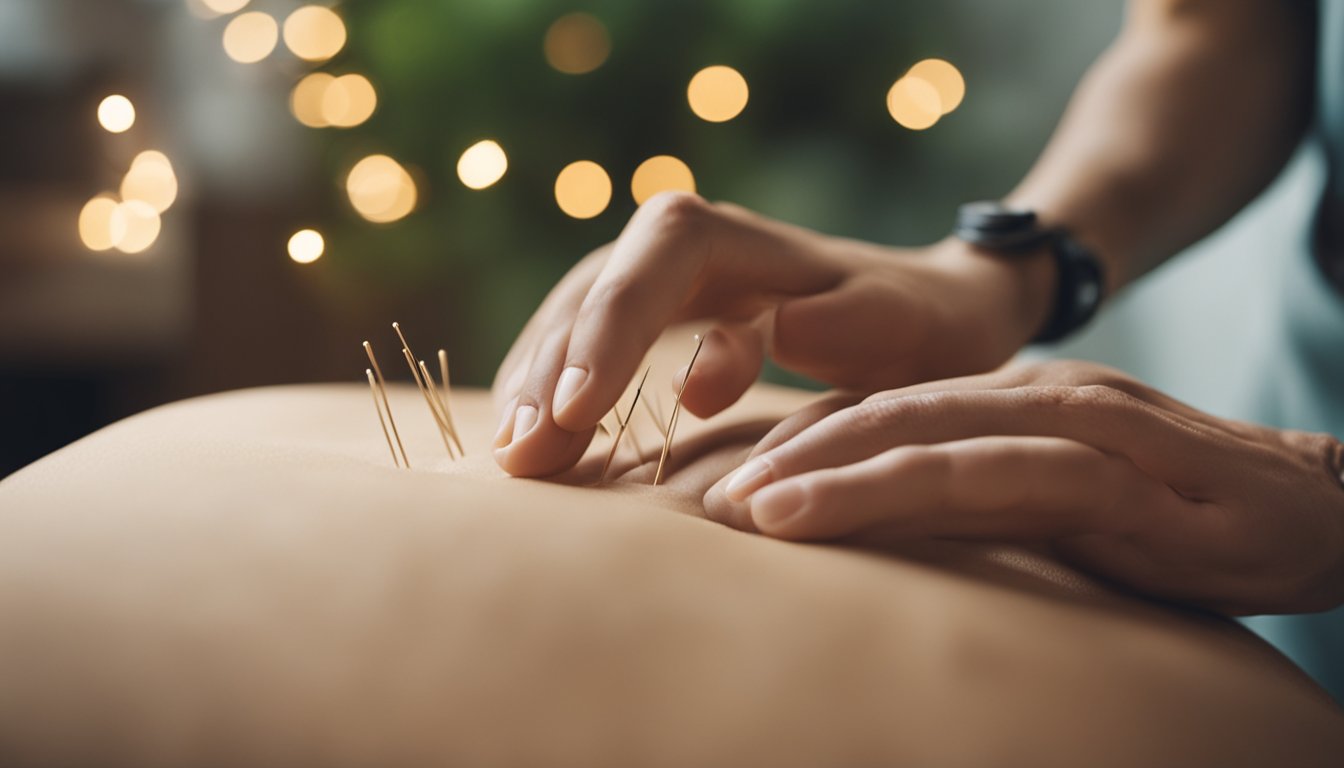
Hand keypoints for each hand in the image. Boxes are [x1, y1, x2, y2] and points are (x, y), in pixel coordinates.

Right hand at [492, 192, 1053, 476]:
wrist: (930, 314)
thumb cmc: (923, 324)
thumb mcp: (908, 323)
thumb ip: (856, 323)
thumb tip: (777, 332)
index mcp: (740, 239)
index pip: (655, 259)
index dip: (610, 327)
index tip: (582, 406)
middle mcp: (687, 249)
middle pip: (596, 290)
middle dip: (554, 369)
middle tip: (525, 455)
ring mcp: (662, 283)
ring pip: (577, 318)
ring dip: (541, 384)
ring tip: (513, 459)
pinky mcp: (654, 321)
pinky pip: (583, 343)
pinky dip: (554, 389)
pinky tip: (530, 438)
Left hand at [707, 360, 1343, 615]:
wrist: (1314, 512)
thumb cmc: (1165, 519)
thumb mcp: (1051, 506)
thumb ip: (973, 504)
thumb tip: (875, 543)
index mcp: (1004, 402)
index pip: (878, 412)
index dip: (794, 445)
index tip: (718, 488)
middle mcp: (1032, 399)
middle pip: (887, 412)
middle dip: (790, 454)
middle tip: (705, 500)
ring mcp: (1083, 428)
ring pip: (937, 433)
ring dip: (838, 470)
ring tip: (753, 511)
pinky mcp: (1129, 477)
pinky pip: (1013, 475)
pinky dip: (927, 486)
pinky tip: (867, 509)